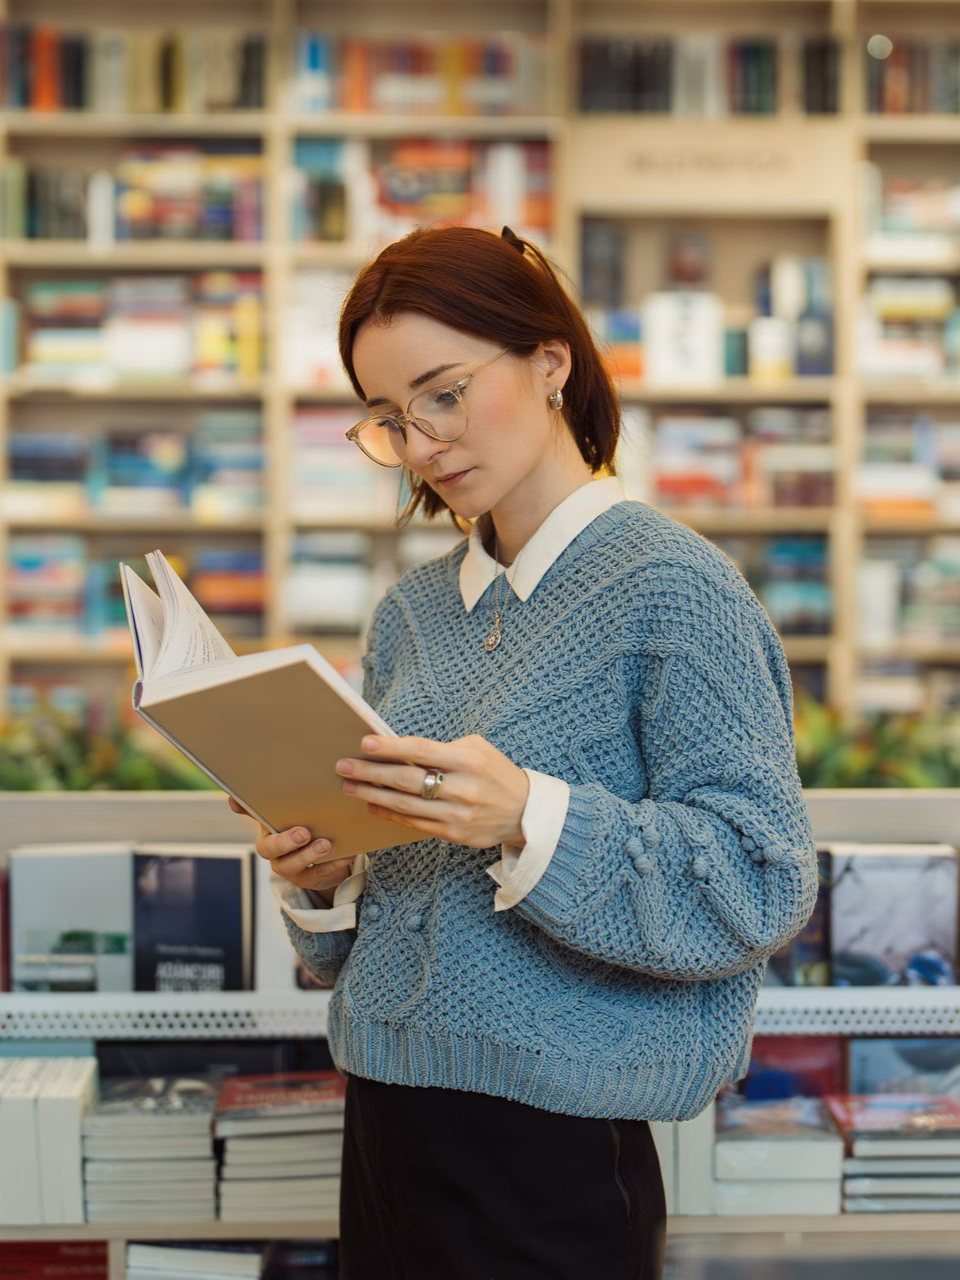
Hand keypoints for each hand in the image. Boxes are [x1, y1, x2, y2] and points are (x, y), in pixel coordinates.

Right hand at [225, 796, 353, 904]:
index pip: (251, 814)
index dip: (242, 808)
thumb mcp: (301, 812)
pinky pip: (316, 874)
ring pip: (290, 865)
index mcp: (268, 826)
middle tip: (303, 832)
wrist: (325, 860)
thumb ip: (290, 795)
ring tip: (326, 844)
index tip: (236, 799)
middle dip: (285, 841)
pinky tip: (345, 855)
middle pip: (269, 848)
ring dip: (308, 854)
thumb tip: (277, 772)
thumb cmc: (310, 827)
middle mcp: (272, 848)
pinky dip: (331, 865)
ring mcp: (288, 866)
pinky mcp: (306, 879)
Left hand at [334, 734, 528, 849]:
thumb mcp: (478, 750)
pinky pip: (413, 823)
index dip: (392, 747)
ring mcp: (457, 814)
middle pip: (407, 780)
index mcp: (470, 761)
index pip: (423, 751)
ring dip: (372, 795)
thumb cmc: (495, 773)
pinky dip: (389, 814)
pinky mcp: (452, 834)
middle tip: (344, 767)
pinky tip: (372, 805)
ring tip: (350, 787)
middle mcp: (463, 789)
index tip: (365, 743)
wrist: (524, 812)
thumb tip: (401, 750)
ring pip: (405, 805)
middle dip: (371, 773)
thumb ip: (443, 749)